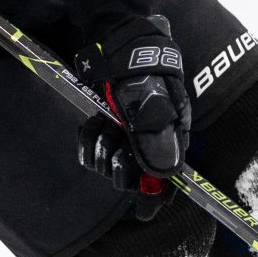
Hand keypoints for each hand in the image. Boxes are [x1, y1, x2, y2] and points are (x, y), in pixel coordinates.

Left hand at [78, 16, 192, 196]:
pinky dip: (87, 140)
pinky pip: (89, 153)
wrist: (117, 46)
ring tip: (105, 123)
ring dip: (101, 147)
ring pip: (107, 167)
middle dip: (120, 165)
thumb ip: (157, 141)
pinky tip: (92, 122)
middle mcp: (148, 144)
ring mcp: (125, 138)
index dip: (155, 198)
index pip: (167, 183)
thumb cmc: (142, 74)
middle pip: (132, 180)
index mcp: (170, 141)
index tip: (142, 210)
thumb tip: (165, 177)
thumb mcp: (153, 105)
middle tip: (118, 140)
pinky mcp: (104, 130)